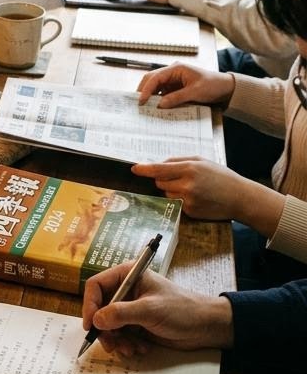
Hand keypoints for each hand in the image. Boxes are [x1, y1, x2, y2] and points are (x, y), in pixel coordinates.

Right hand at [82, 265, 233, 356]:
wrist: (205, 327)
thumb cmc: (181, 310)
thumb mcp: (150, 310)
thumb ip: (121, 314)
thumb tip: (96, 320)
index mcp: (127, 276)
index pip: (96, 286)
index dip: (89, 305)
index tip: (91, 326)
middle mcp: (125, 291)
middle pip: (99, 309)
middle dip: (105, 330)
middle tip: (112, 345)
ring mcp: (130, 309)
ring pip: (108, 326)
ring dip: (116, 341)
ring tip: (131, 349)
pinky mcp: (136, 325)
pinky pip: (119, 336)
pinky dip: (126, 344)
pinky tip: (141, 348)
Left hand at [132, 158, 284, 233]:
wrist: (240, 198)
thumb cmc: (221, 177)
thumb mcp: (202, 161)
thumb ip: (179, 161)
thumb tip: (159, 164)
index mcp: (189, 168)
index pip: (159, 169)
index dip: (144, 169)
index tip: (134, 169)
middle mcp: (187, 185)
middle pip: (160, 182)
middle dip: (164, 179)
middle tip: (180, 178)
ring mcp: (188, 200)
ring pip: (166, 193)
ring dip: (172, 190)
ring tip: (192, 188)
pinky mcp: (189, 212)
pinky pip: (176, 204)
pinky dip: (181, 200)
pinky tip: (197, 198)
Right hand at [136, 63, 234, 108]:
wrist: (225, 88)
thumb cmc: (213, 85)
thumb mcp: (195, 92)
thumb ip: (176, 98)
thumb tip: (160, 104)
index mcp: (176, 68)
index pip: (155, 77)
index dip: (146, 89)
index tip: (141, 101)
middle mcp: (172, 72)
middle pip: (152, 79)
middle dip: (144, 91)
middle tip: (138, 105)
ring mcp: (173, 80)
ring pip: (156, 87)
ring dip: (150, 96)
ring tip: (145, 108)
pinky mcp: (176, 87)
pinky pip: (163, 93)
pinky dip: (158, 100)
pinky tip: (156, 108)